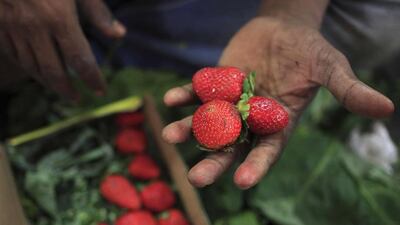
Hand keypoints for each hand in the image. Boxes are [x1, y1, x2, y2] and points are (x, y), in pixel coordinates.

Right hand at [0, 0, 125, 99]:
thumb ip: (98, 13)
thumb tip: (119, 35)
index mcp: (59, 19)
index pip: (81, 61)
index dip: (92, 80)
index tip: (101, 91)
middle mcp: (35, 29)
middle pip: (54, 72)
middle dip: (68, 91)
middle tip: (79, 99)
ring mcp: (13, 28)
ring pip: (32, 68)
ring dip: (48, 84)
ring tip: (62, 91)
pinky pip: (14, 56)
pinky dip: (28, 69)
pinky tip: (38, 73)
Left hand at [162, 17, 393, 188]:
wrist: (284, 29)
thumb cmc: (310, 51)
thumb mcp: (331, 68)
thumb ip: (349, 91)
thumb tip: (387, 108)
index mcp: (278, 122)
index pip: (268, 150)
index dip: (257, 165)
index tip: (242, 181)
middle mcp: (251, 118)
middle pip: (231, 145)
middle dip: (214, 161)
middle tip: (194, 178)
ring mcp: (230, 101)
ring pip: (207, 122)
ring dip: (189, 129)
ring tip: (170, 136)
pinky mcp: (215, 83)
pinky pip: (196, 92)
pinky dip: (184, 96)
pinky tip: (170, 100)